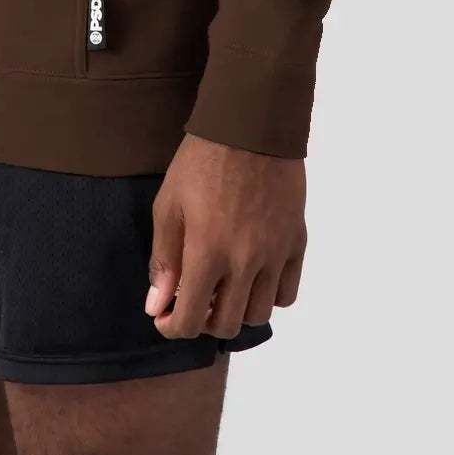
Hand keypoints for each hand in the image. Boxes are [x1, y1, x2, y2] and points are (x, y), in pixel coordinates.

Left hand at [146, 133, 306, 339]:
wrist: (251, 127)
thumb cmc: (201, 161)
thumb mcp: (169, 204)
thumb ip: (164, 258)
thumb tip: (157, 305)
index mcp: (207, 253)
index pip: (191, 319)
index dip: (172, 327)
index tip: (164, 317)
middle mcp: (245, 262)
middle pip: (227, 325)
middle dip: (203, 322)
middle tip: (192, 301)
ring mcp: (275, 255)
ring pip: (259, 314)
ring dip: (236, 311)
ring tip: (222, 289)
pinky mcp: (296, 243)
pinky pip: (287, 293)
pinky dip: (269, 296)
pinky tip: (253, 277)